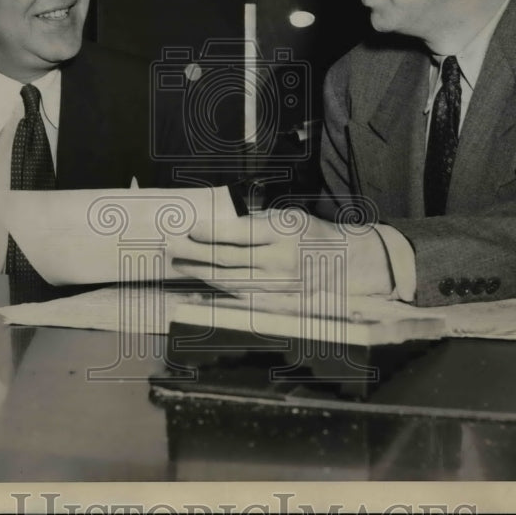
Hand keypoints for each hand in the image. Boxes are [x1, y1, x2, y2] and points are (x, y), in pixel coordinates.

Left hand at [168, 209, 393, 296]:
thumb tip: (215, 227)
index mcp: (282, 232)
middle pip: (229, 259)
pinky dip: (219, 289)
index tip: (190, 229)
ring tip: (181, 264)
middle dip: (197, 253)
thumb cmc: (308, 232)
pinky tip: (203, 282)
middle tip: (174, 247)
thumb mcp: (288, 217)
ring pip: (231, 280)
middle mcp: (280, 260)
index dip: (211, 232)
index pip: (239, 234)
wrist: (341, 261)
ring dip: (201, 272)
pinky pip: (241, 295)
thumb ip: (256, 223)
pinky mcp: (277, 299)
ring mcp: (278, 283)